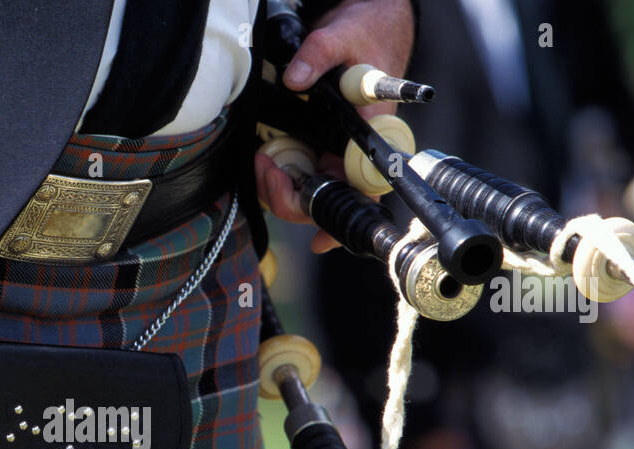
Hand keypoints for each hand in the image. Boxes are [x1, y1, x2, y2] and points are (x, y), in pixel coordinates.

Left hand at [254, 0, 415, 251]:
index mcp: (371, 133)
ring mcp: (335, 151)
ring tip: (262, 161)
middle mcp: (354, 151)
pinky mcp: (318, 145)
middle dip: (291, 197)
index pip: (365, 190)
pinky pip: (299, 174)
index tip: (319, 238)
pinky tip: (266, 167)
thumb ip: (318, 55)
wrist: (366, 24)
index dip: (341, 220)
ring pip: (309, 191)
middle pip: (327, 200)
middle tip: (266, 168)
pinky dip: (280, 177)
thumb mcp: (342, 36)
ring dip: (280, 187)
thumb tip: (295, 79)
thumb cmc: (366, 34)